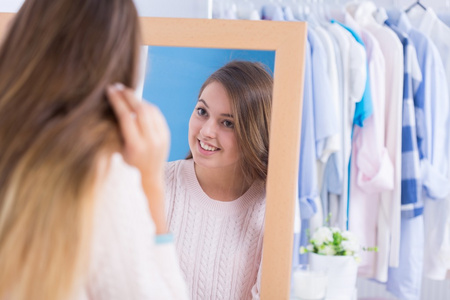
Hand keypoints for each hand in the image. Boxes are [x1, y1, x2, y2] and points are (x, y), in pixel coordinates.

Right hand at [107, 83, 169, 233]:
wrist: (149, 178)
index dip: (118, 100)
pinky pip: (157, 115)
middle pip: (141, 109)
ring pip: (151, 110)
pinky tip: (138, 103)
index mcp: (136, 146)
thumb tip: (110, 106)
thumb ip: (116, 130)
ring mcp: (161, 138)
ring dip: (138, 99)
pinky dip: (147, 107)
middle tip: (118, 87)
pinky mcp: (167, 135)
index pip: (127, 116)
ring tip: (126, 94)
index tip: (110, 90)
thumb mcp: (118, 151)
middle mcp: (151, 141)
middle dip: (128, 95)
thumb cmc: (128, 166)